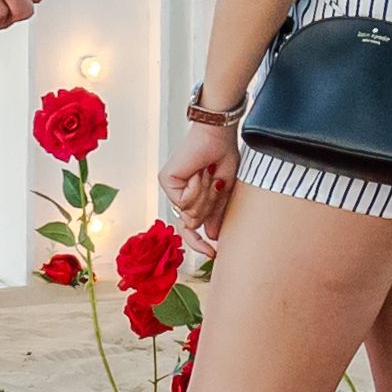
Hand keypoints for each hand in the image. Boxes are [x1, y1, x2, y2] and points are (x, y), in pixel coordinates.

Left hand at [161, 122, 239, 256]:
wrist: (218, 137)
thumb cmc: (223, 157)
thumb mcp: (225, 191)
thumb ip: (216, 213)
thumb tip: (212, 236)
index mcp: (192, 198)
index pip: (190, 229)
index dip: (198, 244)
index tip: (212, 254)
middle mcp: (179, 195)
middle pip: (193, 222)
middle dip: (210, 206)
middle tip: (216, 184)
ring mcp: (171, 189)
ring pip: (189, 213)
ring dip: (205, 195)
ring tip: (207, 174)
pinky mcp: (166, 180)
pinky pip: (184, 200)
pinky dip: (196, 187)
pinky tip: (198, 172)